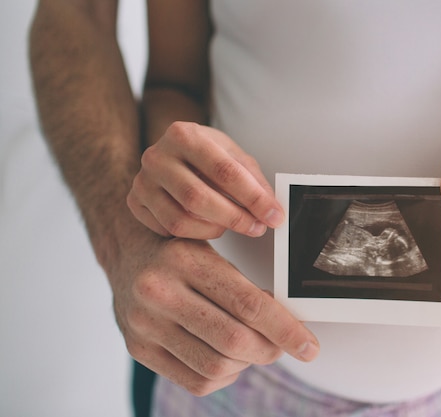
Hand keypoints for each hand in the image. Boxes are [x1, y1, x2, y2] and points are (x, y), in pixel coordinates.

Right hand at [110, 232, 318, 395]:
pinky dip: (225, 376)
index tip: (309, 345)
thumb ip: (246, 286)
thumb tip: (290, 322)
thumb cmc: (180, 255)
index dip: (286, 329)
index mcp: (184, 260)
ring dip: (248, 363)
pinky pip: (196, 381)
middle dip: (270, 349)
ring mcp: (145, 325)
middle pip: (234, 340)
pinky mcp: (138, 349)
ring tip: (254, 346)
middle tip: (285, 346)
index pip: (248, 304)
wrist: (128, 259)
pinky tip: (229, 358)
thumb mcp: (212, 253)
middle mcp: (159, 292)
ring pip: (216, 366)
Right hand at [127, 121, 284, 238]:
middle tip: (258, 227)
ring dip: (214, 229)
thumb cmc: (207, 156)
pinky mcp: (135, 203)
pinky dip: (193, 234)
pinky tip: (207, 224)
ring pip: (180, 220)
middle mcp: (156, 156)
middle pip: (198, 198)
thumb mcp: (234, 157)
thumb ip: (255, 181)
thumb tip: (273, 210)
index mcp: (184, 135)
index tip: (274, 215)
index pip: (224, 171)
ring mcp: (142, 181)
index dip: (253, 197)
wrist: (172, 154)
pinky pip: (167, 230)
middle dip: (235, 218)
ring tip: (232, 224)